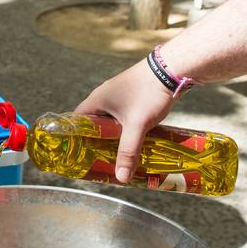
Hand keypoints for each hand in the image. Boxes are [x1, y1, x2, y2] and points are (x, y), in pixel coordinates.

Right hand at [74, 59, 174, 182]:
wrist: (170, 70)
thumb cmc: (148, 93)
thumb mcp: (136, 125)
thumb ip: (128, 151)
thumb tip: (121, 178)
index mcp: (97, 100)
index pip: (76, 121)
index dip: (76, 138)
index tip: (79, 155)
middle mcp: (104, 97)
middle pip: (93, 124)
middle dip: (96, 142)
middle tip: (99, 161)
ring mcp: (119, 96)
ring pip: (110, 121)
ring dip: (112, 136)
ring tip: (116, 156)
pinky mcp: (132, 97)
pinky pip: (122, 117)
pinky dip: (125, 130)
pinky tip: (134, 141)